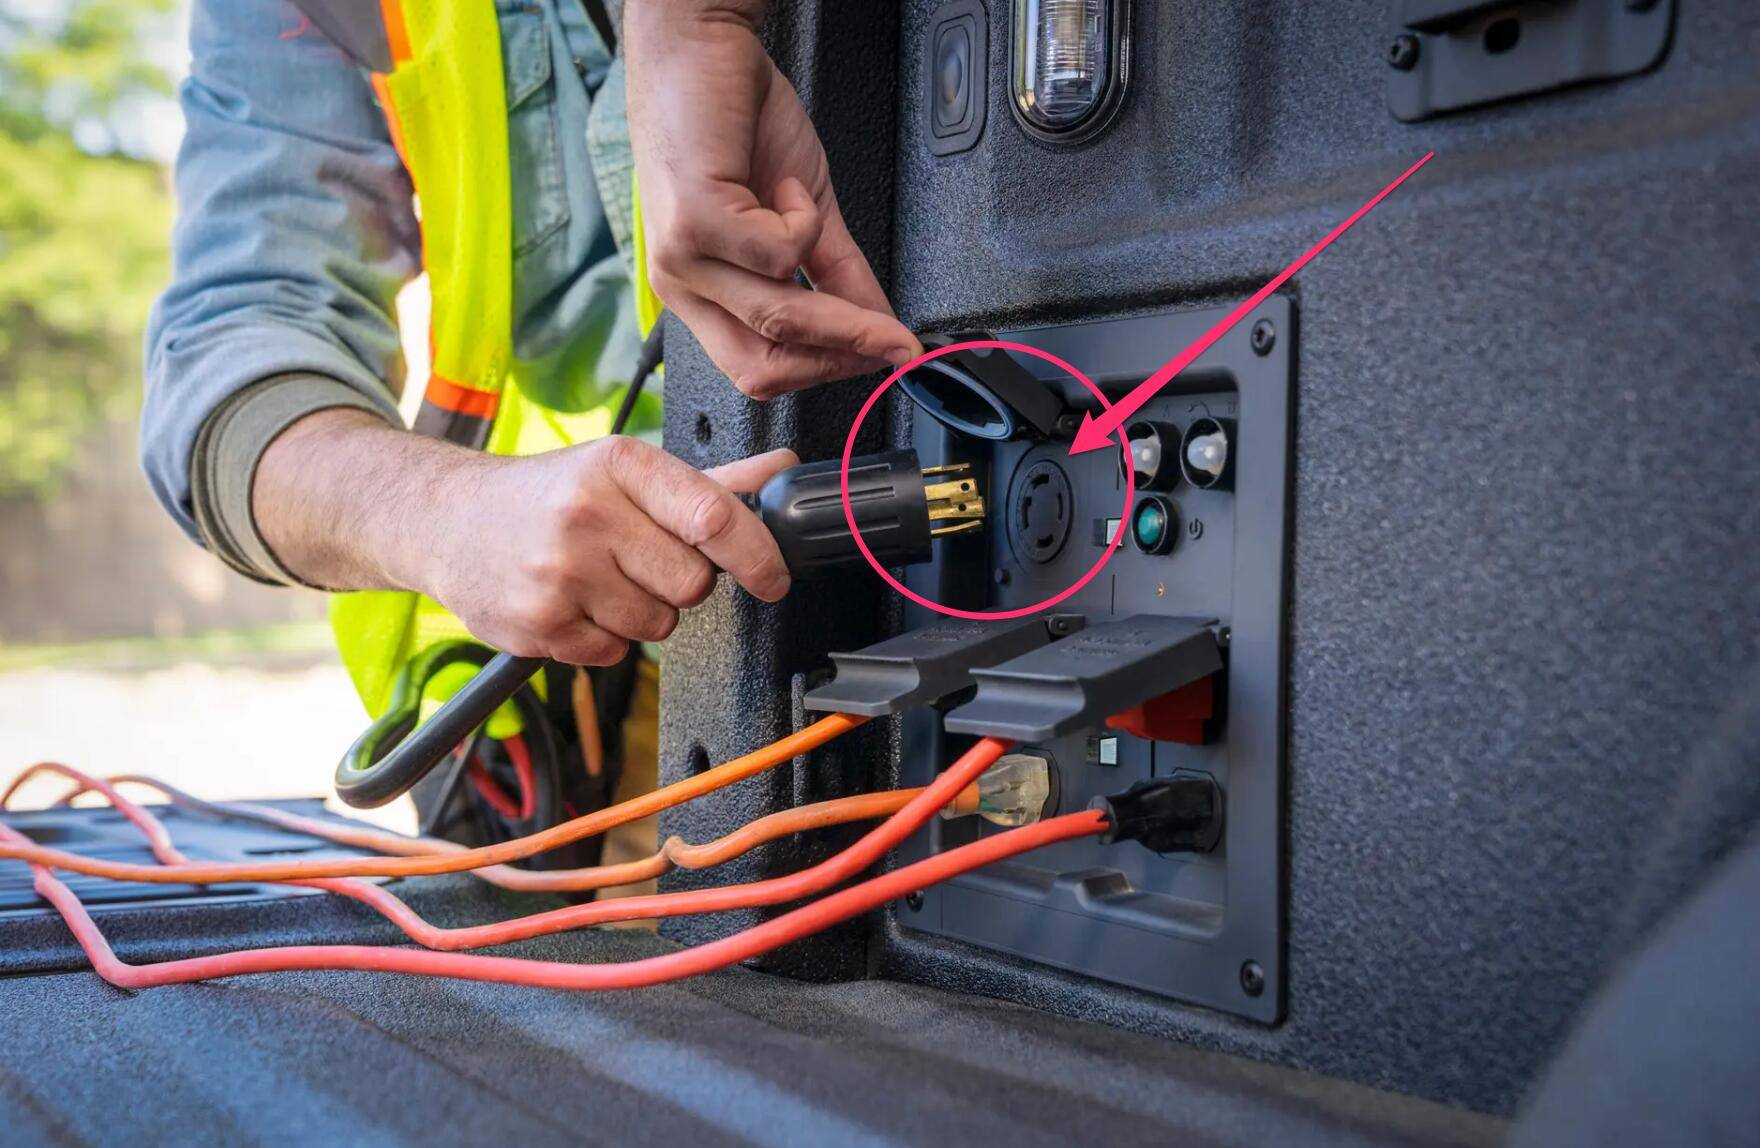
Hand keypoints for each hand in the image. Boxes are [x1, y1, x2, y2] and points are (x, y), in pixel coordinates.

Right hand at [424, 438, 798, 664]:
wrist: (448, 520)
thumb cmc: (550, 494)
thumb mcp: (625, 471)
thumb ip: (711, 481)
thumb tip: (785, 471)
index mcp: (619, 465)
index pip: (713, 516)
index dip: (757, 554)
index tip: (774, 577)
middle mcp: (587, 514)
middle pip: (693, 583)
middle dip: (681, 582)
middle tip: (641, 561)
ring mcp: (559, 573)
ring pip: (658, 624)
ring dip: (643, 612)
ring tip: (600, 579)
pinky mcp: (538, 624)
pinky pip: (614, 653)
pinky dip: (604, 637)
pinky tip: (574, 604)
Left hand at [626, 0, 920, 398]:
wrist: (699, 43)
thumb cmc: (733, 116)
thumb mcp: (801, 210)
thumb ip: (839, 275)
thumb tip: (881, 328)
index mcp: (701, 291)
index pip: (762, 369)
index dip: (827, 371)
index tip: (884, 355)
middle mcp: (682, 284)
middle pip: (763, 366)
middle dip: (838, 353)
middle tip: (888, 336)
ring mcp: (682, 258)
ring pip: (776, 317)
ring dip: (831, 293)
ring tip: (826, 229)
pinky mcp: (693, 220)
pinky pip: (777, 254)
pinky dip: (804, 220)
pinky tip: (789, 188)